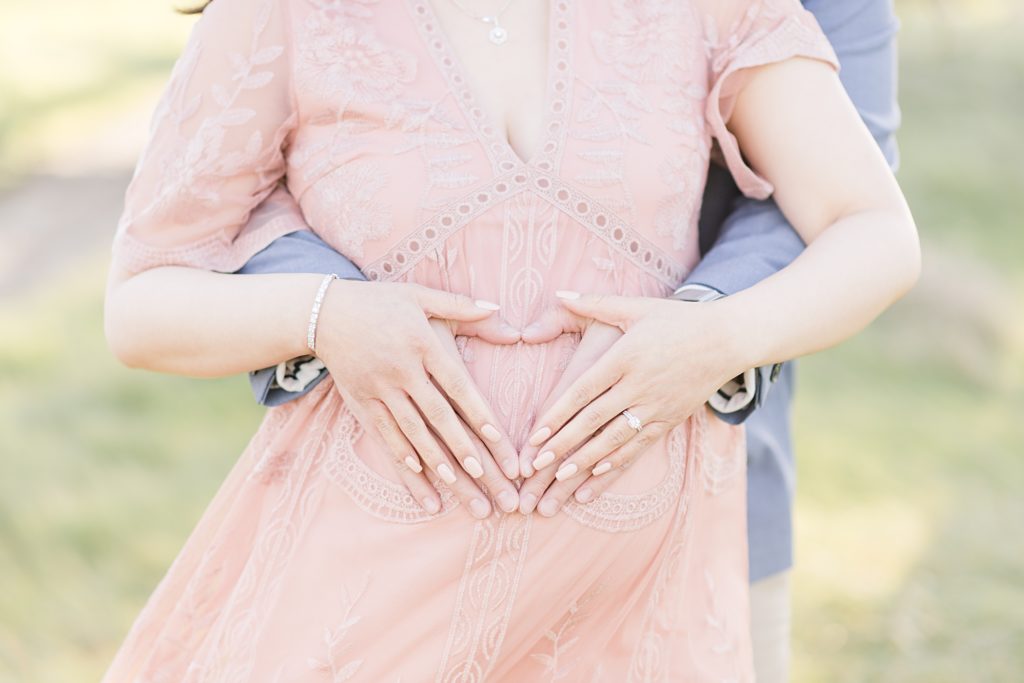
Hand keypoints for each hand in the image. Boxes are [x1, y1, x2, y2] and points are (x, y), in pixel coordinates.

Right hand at [316, 280, 521, 517]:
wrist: (324, 313)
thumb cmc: (381, 302)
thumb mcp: (420, 296)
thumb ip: (461, 306)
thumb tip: (500, 311)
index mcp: (423, 344)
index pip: (458, 385)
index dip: (479, 413)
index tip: (499, 439)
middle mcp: (402, 370)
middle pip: (439, 417)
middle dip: (465, 451)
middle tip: (486, 476)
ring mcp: (379, 389)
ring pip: (413, 432)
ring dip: (437, 462)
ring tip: (460, 487)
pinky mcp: (361, 401)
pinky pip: (384, 434)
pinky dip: (402, 456)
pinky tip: (419, 477)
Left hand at [519, 290, 745, 514]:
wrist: (727, 339)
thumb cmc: (677, 319)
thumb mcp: (635, 307)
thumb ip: (594, 303)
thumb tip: (558, 294)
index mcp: (626, 357)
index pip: (584, 391)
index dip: (558, 414)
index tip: (536, 433)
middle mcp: (639, 385)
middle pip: (595, 420)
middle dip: (564, 443)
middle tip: (538, 463)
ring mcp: (656, 406)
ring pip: (616, 439)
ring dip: (586, 460)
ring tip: (560, 477)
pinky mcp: (670, 419)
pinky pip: (640, 446)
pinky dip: (618, 463)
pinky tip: (596, 476)